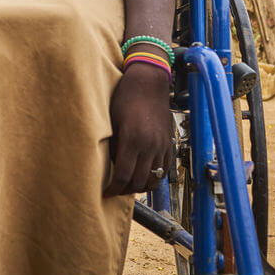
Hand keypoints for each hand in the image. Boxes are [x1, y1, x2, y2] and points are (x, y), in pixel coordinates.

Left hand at [105, 63, 173, 196]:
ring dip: (141, 185)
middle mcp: (150, 145)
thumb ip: (112, 145)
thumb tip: (108, 166)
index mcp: (133, 139)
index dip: (113, 188)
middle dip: (126, 190)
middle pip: (139, 182)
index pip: (123, 175)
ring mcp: (162, 145)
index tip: (106, 192)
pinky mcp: (169, 143)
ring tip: (129, 184)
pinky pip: (164, 169)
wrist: (148, 82)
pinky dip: (153, 176)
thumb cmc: (126, 96)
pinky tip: (142, 173)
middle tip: (115, 189)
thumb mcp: (111, 120)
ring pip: (154, 179)